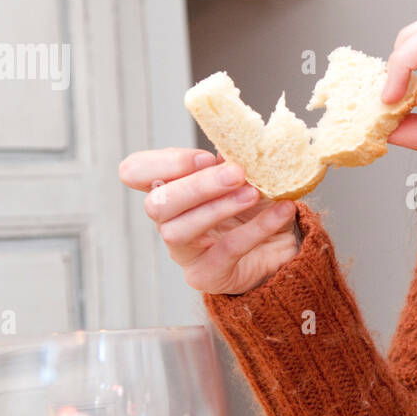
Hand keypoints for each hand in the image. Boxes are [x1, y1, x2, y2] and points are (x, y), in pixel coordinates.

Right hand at [118, 148, 300, 294]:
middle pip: (157, 204)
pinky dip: (256, 229)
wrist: (279, 248)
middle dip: (197, 186)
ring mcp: (183, 251)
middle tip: (237, 172)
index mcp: (169, 189)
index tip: (205, 157)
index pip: (136, 171)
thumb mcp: (244, 178)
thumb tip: (235, 141)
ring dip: (218, 208)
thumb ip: (232, 161)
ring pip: (178, 231)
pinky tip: (281, 212)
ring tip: (254, 193)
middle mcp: (168, 220)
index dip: (164, 162)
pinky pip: (225, 250)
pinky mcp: (206, 274)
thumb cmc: (251, 209)